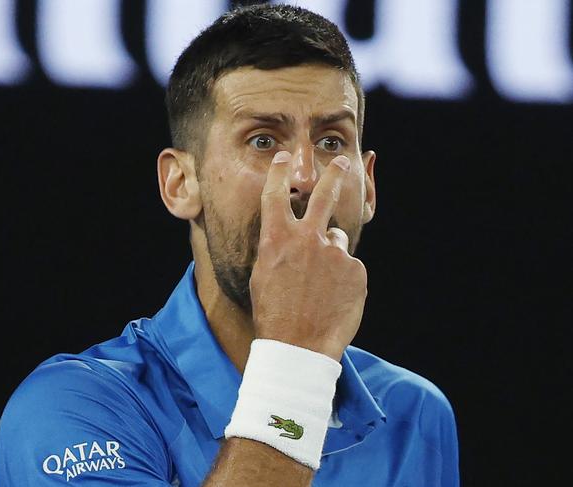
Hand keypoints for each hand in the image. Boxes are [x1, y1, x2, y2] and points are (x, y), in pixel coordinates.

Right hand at [250, 150, 367, 361]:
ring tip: (321, 285)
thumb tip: (291, 237)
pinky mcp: (356, 270)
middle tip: (340, 161)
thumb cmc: (273, 313)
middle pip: (323, 194)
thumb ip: (279, 249)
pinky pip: (350, 266)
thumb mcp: (263, 275)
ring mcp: (335, 254)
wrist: (297, 347)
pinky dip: (344, 277)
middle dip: (332, 173)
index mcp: (277, 239)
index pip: (275, 194)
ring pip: (337, 240)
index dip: (278, 173)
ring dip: (332, 253)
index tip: (282, 158)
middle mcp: (307, 239)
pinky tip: (333, 297)